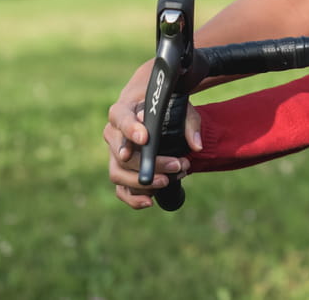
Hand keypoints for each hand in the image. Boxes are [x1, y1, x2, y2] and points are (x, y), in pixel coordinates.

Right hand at [103, 62, 201, 208]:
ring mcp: (114, 155)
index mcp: (122, 111)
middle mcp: (112, 133)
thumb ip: (189, 123)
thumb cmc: (163, 107)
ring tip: (167, 181)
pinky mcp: (120, 171)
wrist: (150, 112)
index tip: (145, 139)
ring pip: (118, 173)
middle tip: (176, 165)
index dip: (131, 129)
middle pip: (122, 153)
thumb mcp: (179, 107)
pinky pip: (120, 189)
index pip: (121, 119)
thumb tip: (196, 145)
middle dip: (150, 162)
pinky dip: (133, 198)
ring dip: (142, 182)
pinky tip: (150, 201)